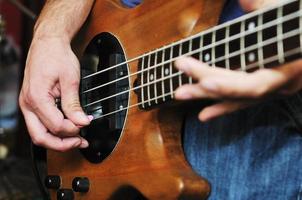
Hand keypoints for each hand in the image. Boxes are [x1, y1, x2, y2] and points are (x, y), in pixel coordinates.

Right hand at [19, 37, 90, 150]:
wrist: (47, 43)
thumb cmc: (57, 56)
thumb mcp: (70, 80)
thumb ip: (74, 104)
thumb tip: (82, 122)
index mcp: (37, 97)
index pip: (56, 125)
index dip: (73, 129)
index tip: (86, 124)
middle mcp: (28, 104)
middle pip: (41, 137)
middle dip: (62, 144)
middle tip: (80, 142)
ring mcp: (27, 105)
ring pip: (39, 134)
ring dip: (57, 140)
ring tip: (76, 139)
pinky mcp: (32, 104)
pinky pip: (40, 125)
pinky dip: (53, 131)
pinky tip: (67, 129)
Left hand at [174, 0, 292, 121]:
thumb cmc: (301, 24)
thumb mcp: (286, 12)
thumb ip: (264, 4)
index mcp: (290, 67)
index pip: (252, 83)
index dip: (226, 84)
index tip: (198, 76)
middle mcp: (283, 85)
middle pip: (239, 91)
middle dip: (206, 82)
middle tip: (180, 72)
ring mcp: (275, 90)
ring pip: (238, 98)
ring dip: (207, 96)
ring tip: (180, 94)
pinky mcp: (267, 90)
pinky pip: (243, 102)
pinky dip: (222, 107)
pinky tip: (204, 114)